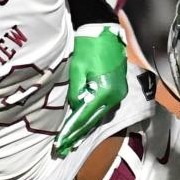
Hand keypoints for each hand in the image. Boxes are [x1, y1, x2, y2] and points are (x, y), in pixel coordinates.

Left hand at [55, 24, 127, 157]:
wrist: (103, 30)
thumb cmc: (87, 47)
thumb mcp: (76, 69)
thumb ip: (76, 92)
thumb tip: (75, 108)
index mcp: (104, 92)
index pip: (83, 117)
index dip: (70, 132)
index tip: (59, 144)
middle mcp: (115, 96)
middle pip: (92, 121)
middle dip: (76, 136)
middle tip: (62, 149)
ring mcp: (119, 94)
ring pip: (99, 117)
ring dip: (84, 129)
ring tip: (70, 143)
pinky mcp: (118, 90)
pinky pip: (103, 109)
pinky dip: (92, 118)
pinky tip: (82, 126)